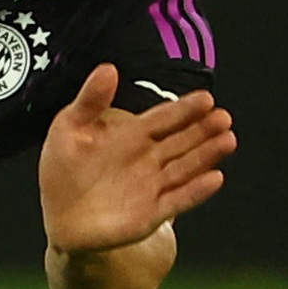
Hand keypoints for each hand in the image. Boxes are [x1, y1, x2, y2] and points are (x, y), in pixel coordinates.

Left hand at [40, 63, 233, 255]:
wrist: (60, 220)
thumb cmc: (63, 173)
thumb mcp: (68, 129)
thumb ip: (89, 100)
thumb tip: (108, 68)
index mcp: (130, 137)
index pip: (163, 119)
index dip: (183, 109)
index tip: (205, 98)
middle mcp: (148, 160)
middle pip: (181, 141)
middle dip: (203, 129)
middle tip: (223, 117)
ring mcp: (153, 186)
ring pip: (185, 167)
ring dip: (206, 155)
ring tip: (227, 140)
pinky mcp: (152, 213)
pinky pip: (178, 200)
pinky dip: (195, 191)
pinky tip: (214, 178)